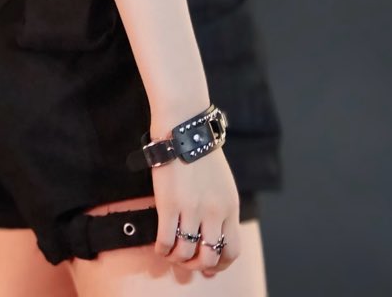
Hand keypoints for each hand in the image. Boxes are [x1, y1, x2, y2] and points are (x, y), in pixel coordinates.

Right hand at [151, 144, 241, 276]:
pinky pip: (165, 241)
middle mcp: (214, 212)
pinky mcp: (169, 204)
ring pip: (186, 254)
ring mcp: (191, 209)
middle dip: (197, 265)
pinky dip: (162, 250)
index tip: (209, 266)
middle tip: (187, 260)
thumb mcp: (223, 183)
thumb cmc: (201, 151)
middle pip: (209, 257)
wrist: (185, 125)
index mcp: (230, 206)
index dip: (220, 265)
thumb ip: (221, 209)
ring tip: (171, 253)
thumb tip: (213, 236)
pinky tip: (159, 246)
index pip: (232, 250)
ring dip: (177, 258)